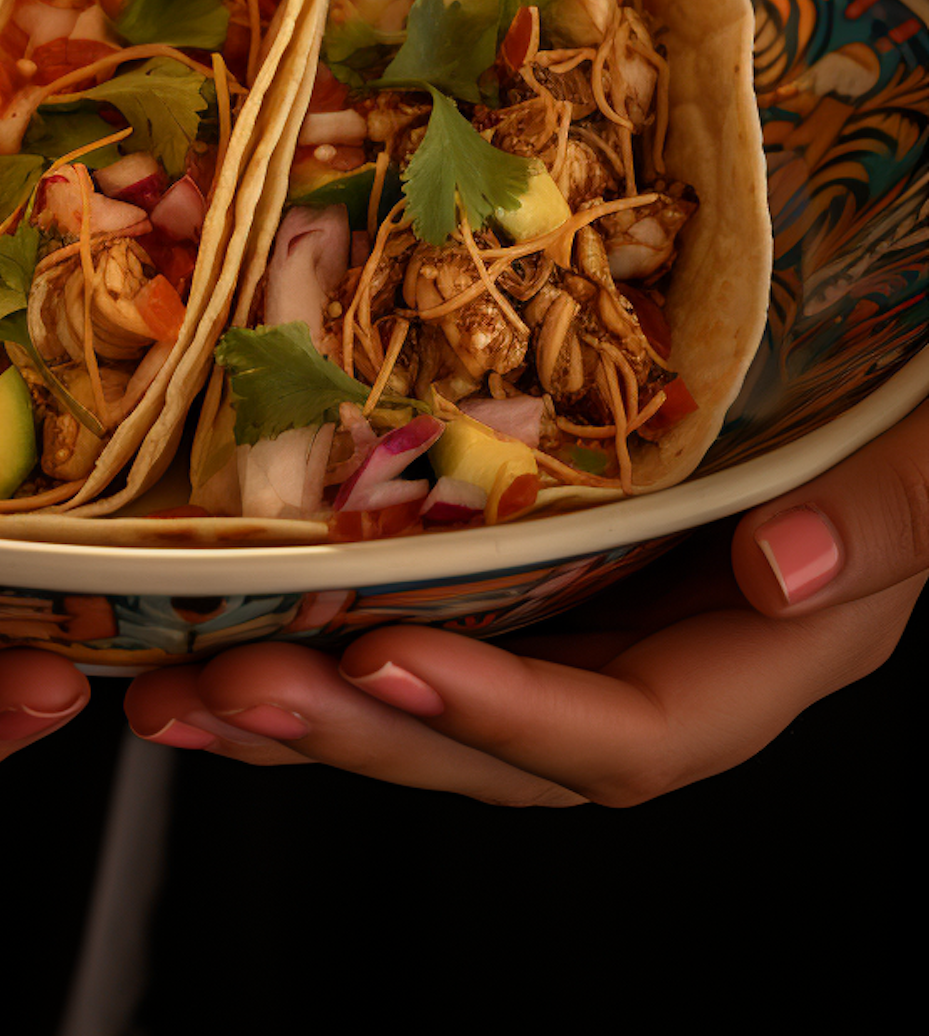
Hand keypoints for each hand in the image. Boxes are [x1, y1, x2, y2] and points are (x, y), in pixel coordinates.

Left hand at [124, 409, 927, 804]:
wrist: (898, 290)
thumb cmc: (922, 367)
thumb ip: (897, 514)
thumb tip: (791, 571)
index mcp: (774, 643)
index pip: (639, 735)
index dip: (510, 719)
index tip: (383, 662)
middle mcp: (676, 646)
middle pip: (510, 746)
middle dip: (363, 732)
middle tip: (222, 696)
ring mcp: (605, 604)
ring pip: (453, 697)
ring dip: (314, 709)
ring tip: (180, 695)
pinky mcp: (550, 550)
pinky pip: (438, 613)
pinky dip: (330, 632)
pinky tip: (222, 625)